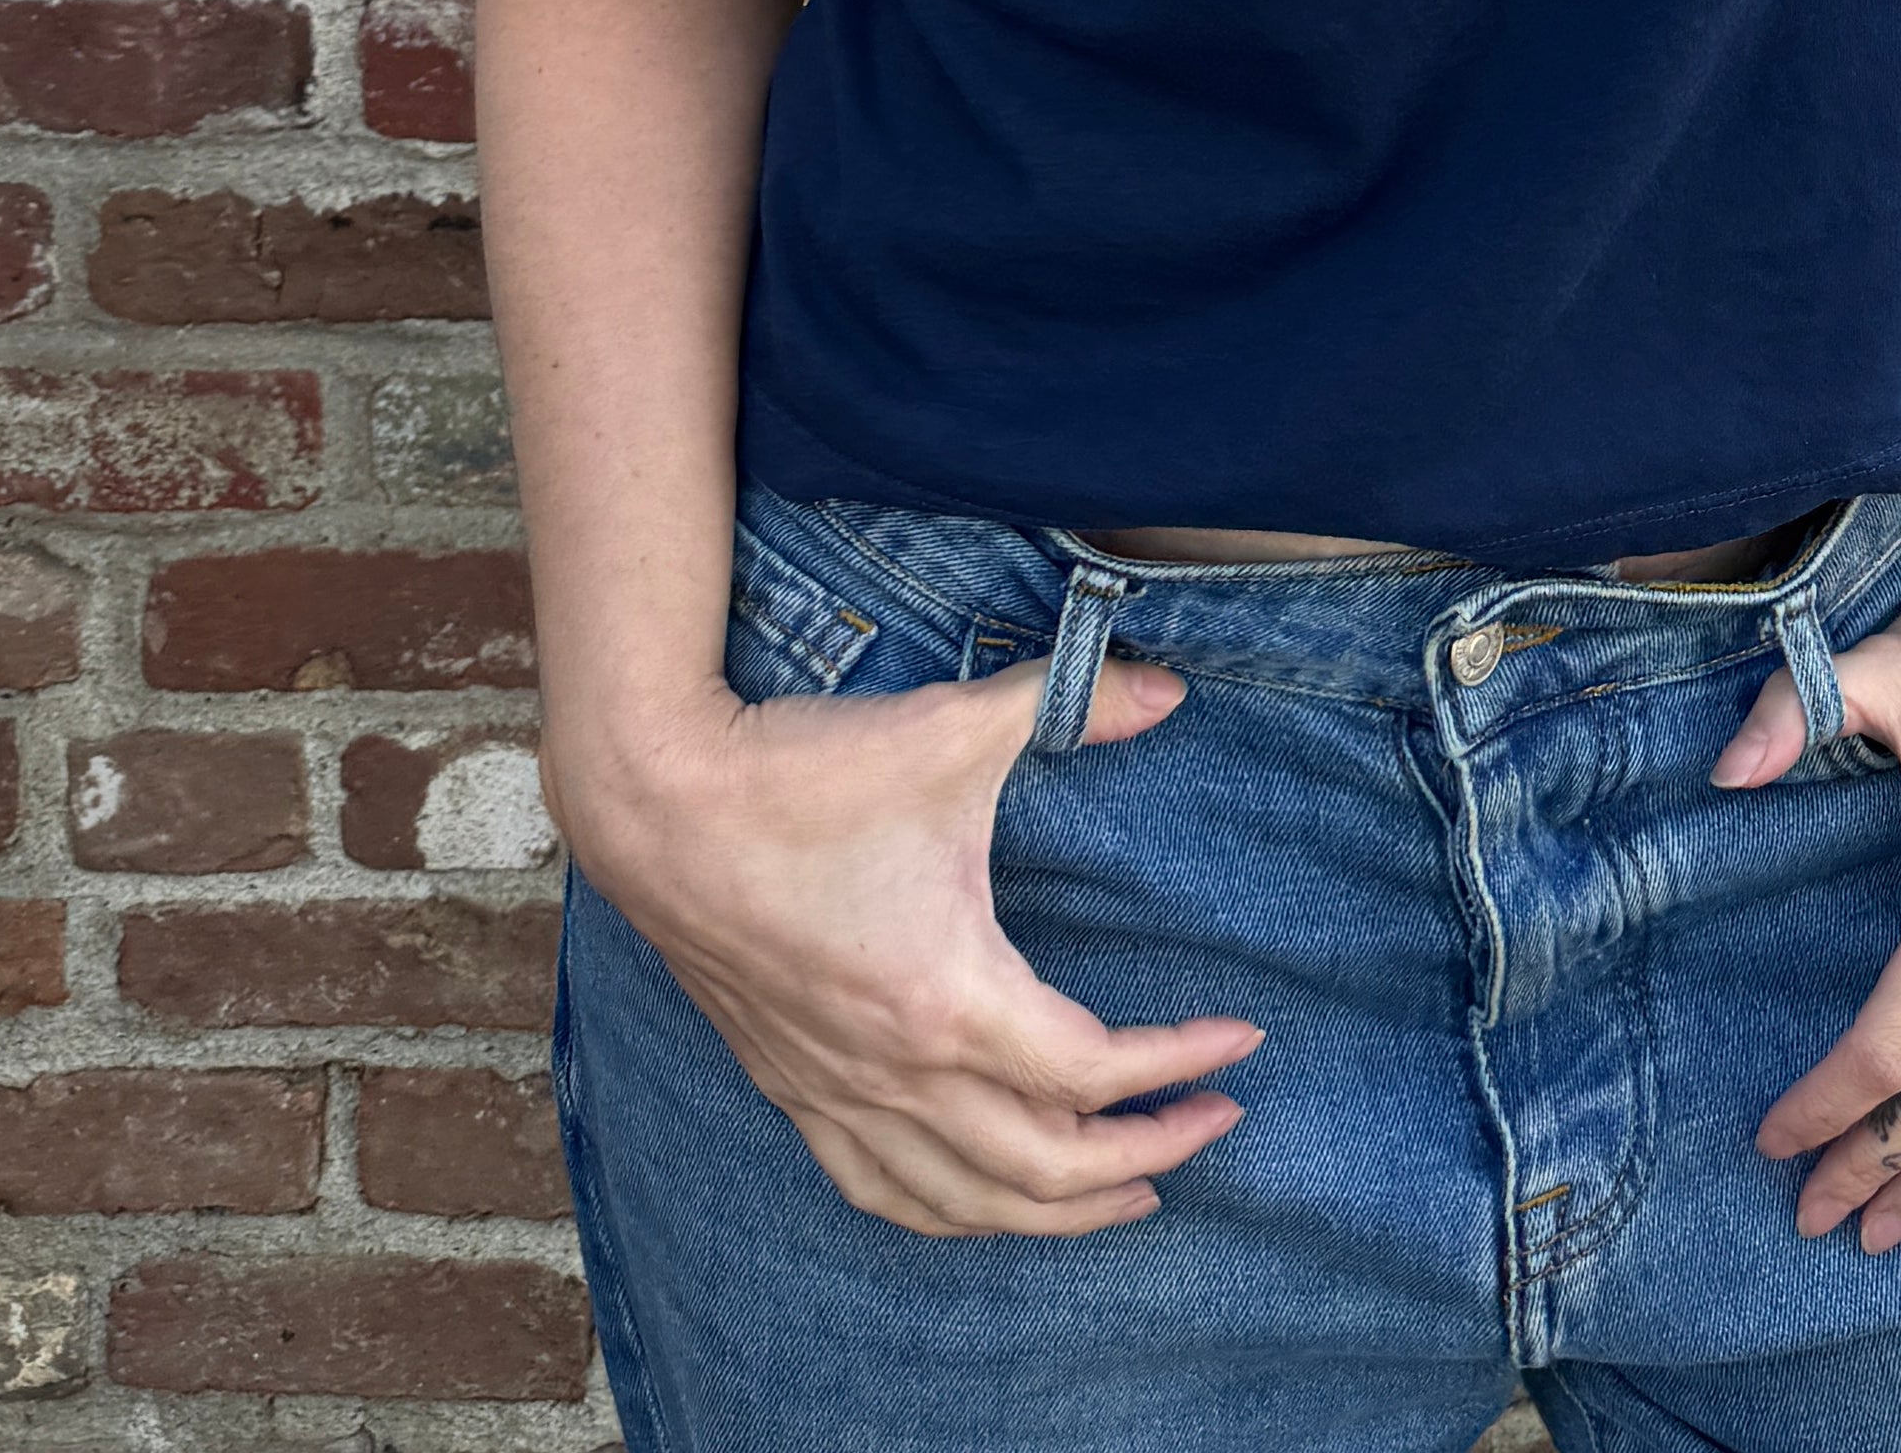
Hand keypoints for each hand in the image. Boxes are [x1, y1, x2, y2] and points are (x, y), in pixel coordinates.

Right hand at [547, 655, 1261, 1239]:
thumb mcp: (955, 726)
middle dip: (1144, 1158)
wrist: (659, 805)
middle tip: (1212, 1124)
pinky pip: (877, 1193)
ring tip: (1128, 1192)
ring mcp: (837, 1094)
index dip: (1179, 1064)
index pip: (1092, 1073)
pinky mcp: (793, 1089)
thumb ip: (1075, 702)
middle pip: (1041, 1169)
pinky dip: (948, 1213)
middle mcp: (896, 1072)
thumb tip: (1170, 686)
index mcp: (947, 998)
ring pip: (962, 1204)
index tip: (1241, 1040)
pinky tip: (980, 1201)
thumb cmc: (806, 772)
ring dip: (1054, 1213)